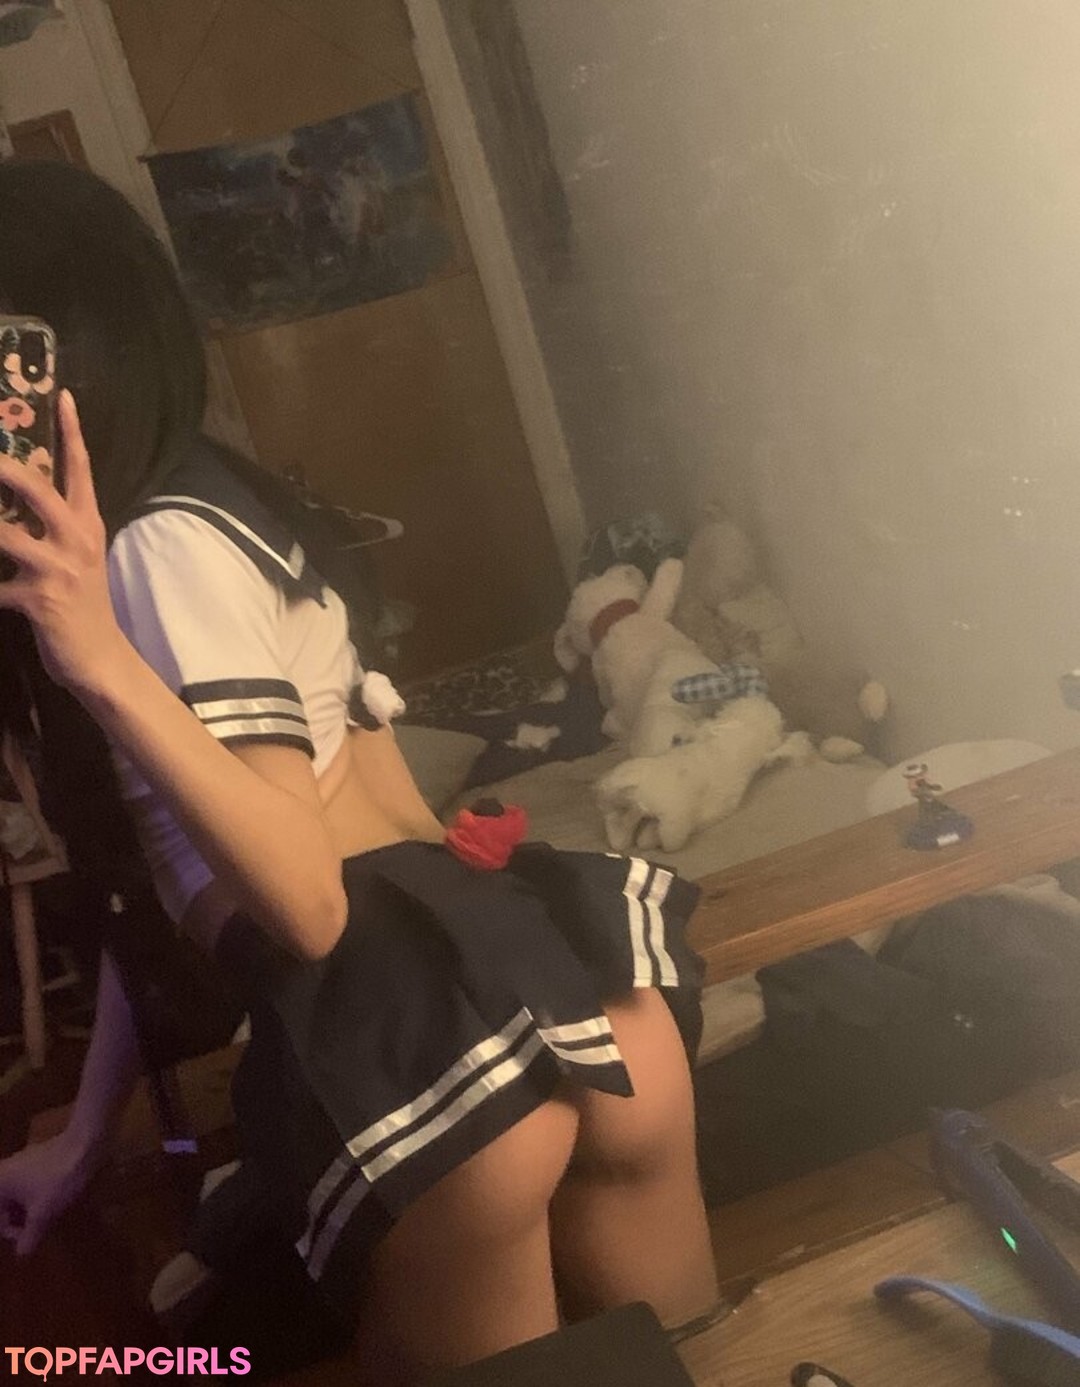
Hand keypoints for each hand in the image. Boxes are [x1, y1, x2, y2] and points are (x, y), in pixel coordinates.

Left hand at [0, 391, 128, 690]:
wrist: (99, 658)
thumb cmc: (82, 605)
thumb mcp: (76, 558)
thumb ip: (51, 527)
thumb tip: (18, 497)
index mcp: (87, 524)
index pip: (80, 469)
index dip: (71, 431)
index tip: (62, 395)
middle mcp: (75, 540)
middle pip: (36, 489)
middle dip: (1, 468)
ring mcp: (58, 570)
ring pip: (4, 536)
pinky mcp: (39, 600)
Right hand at [0, 1132, 98, 1256]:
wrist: (84, 1143)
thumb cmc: (58, 1178)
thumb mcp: (42, 1213)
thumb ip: (29, 1237)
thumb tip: (21, 1254)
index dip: (11, 1232)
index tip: (30, 1237)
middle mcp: (4, 1172)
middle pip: (4, 1207)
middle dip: (20, 1221)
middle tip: (39, 1228)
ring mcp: (20, 1164)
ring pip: (18, 1197)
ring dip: (29, 1210)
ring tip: (48, 1216)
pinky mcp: (36, 1160)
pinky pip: (29, 1186)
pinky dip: (37, 1197)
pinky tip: (54, 1201)